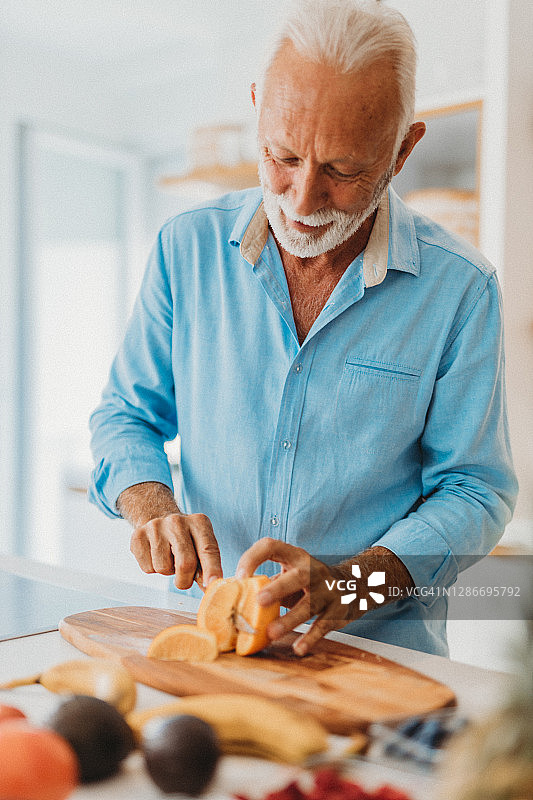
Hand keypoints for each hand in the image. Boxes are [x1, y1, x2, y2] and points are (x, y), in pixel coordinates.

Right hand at [130, 512, 222, 589]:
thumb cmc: (185, 538)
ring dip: (167, 572)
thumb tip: (210, 586)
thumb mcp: (200, 544)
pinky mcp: (138, 536)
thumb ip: (206, 565)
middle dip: (185, 580)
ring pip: (163, 568)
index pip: (208, 549)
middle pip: (186, 563)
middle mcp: (177, 521)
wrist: (157, 518)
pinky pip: (148, 568)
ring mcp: (156, 527)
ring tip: (168, 558)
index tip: (212, 584)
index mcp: (199, 522)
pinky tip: (155, 554)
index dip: (212, 569)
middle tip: (184, 580)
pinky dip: (152, 568)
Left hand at [235, 538, 360, 655]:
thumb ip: (267, 583)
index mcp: (295, 556)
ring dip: (290, 619)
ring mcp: (327, 590)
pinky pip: (323, 625)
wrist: (353, 584)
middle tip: (259, 600)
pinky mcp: (337, 610)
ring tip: (272, 633)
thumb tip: (231, 600)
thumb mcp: (290, 574)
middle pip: (296, 577)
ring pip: (310, 604)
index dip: (253, 558)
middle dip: (278, 588)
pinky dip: (311, 638)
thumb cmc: (309, 581)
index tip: (239, 576)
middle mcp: (312, 570)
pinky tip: (298, 648)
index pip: (271, 546)